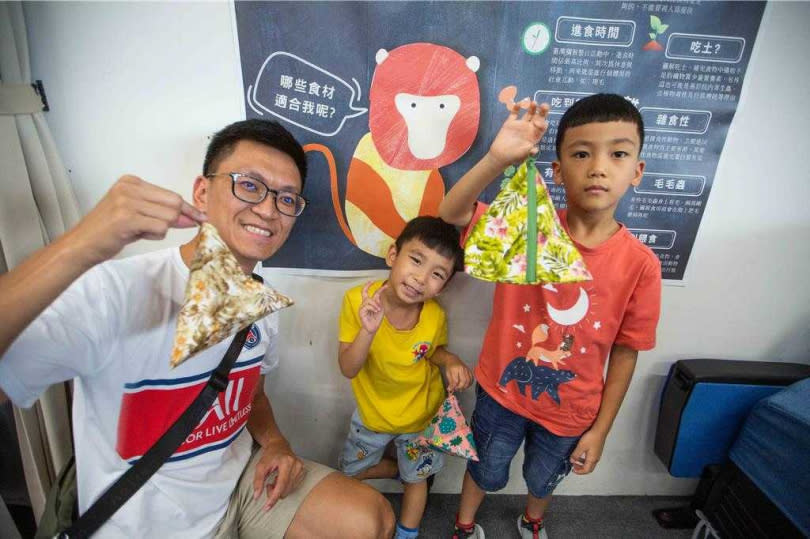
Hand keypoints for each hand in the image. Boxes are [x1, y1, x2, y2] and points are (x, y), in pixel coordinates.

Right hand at [69, 175, 204, 264]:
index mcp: (132, 182)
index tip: (200, 218)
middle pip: (174, 203)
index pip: (171, 194)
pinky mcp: (126, 218)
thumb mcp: (138, 216)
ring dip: (161, 230)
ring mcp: (127, 201)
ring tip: (141, 231)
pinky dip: (155, 235)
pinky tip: (137, 235)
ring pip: (168, 216)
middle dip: (179, 219)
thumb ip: (163, 213)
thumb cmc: (110, 231)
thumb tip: (193, 218)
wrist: (82, 245)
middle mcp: (129, 187)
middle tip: (173, 229)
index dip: (187, 209)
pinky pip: (160, 228)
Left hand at [252, 438, 305, 510]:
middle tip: (268, 485)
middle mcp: (296, 465)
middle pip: (285, 490)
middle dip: (274, 492)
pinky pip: (293, 487)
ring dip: (279, 490)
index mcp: (286, 462)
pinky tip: (281, 479)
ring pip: (289, 490)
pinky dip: (285, 487)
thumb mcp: (260, 466)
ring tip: (275, 480)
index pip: (281, 485)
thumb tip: (256, 496)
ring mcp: (301, 468)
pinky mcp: (303, 471)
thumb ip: (258, 481)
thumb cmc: (270, 455)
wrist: (279, 446)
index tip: (267, 507)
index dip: (273, 497)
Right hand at [358, 281, 386, 333]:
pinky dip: (372, 308)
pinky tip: (375, 311)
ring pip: (368, 300)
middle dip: (367, 286)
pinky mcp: (361, 312)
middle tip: (372, 282)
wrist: (373, 327)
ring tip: (378, 309)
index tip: (374, 281)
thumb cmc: (376, 318)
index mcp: (369, 302)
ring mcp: (362, 307)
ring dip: (375, 304)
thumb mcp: (380, 308)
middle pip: (364, 292)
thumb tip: (378, 294)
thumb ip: (379, 301)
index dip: (370, 286)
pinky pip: (367, 306)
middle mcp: (365, 303)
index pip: (367, 292)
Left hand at [443, 354, 472, 391]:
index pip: (456, 380)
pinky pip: (472, 378)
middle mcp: (462, 369)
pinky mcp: (470, 371)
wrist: (453, 360)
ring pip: (468, 380)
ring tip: (461, 388)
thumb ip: (450, 382)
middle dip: (461, 387)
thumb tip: (450, 390)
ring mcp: (467, 370)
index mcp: (455, 369)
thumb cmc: (450, 367)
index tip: (453, 389)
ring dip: (465, 386)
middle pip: (464, 380)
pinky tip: (466, 385)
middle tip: (457, 389)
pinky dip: (470, 383)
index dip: (455, 386)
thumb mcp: (448, 374)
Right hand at [487, 100, 549, 168]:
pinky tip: (518, 104)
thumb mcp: (523, 155)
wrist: (500, 156)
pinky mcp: (510, 123)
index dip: (543, 122)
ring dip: (532, 107)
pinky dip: (516, 108)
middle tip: (544, 106)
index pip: (543, 126)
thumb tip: (535, 150)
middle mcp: (529, 129)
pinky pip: (514, 113)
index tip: (539, 122)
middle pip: (538, 117)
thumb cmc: (513, 156)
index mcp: (535, 136)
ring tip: (533, 102)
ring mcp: (520, 125)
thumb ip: (530, 151)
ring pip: (528, 113)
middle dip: (542, 111)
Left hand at [569, 429, 605, 474]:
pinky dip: (585, 459)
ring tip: (576, 461)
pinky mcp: (597, 451)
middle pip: (589, 468)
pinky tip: (581, 454)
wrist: (599, 431)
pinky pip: (591, 459)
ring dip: (582, 464)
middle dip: (581, 469)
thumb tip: (572, 461)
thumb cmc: (591, 438)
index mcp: (592, 459)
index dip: (579, 472)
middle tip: (574, 467)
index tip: (573, 470)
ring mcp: (597, 455)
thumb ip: (576, 455)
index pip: (586, 470)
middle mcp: (596, 459)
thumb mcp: (581, 446)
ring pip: (590, 463)